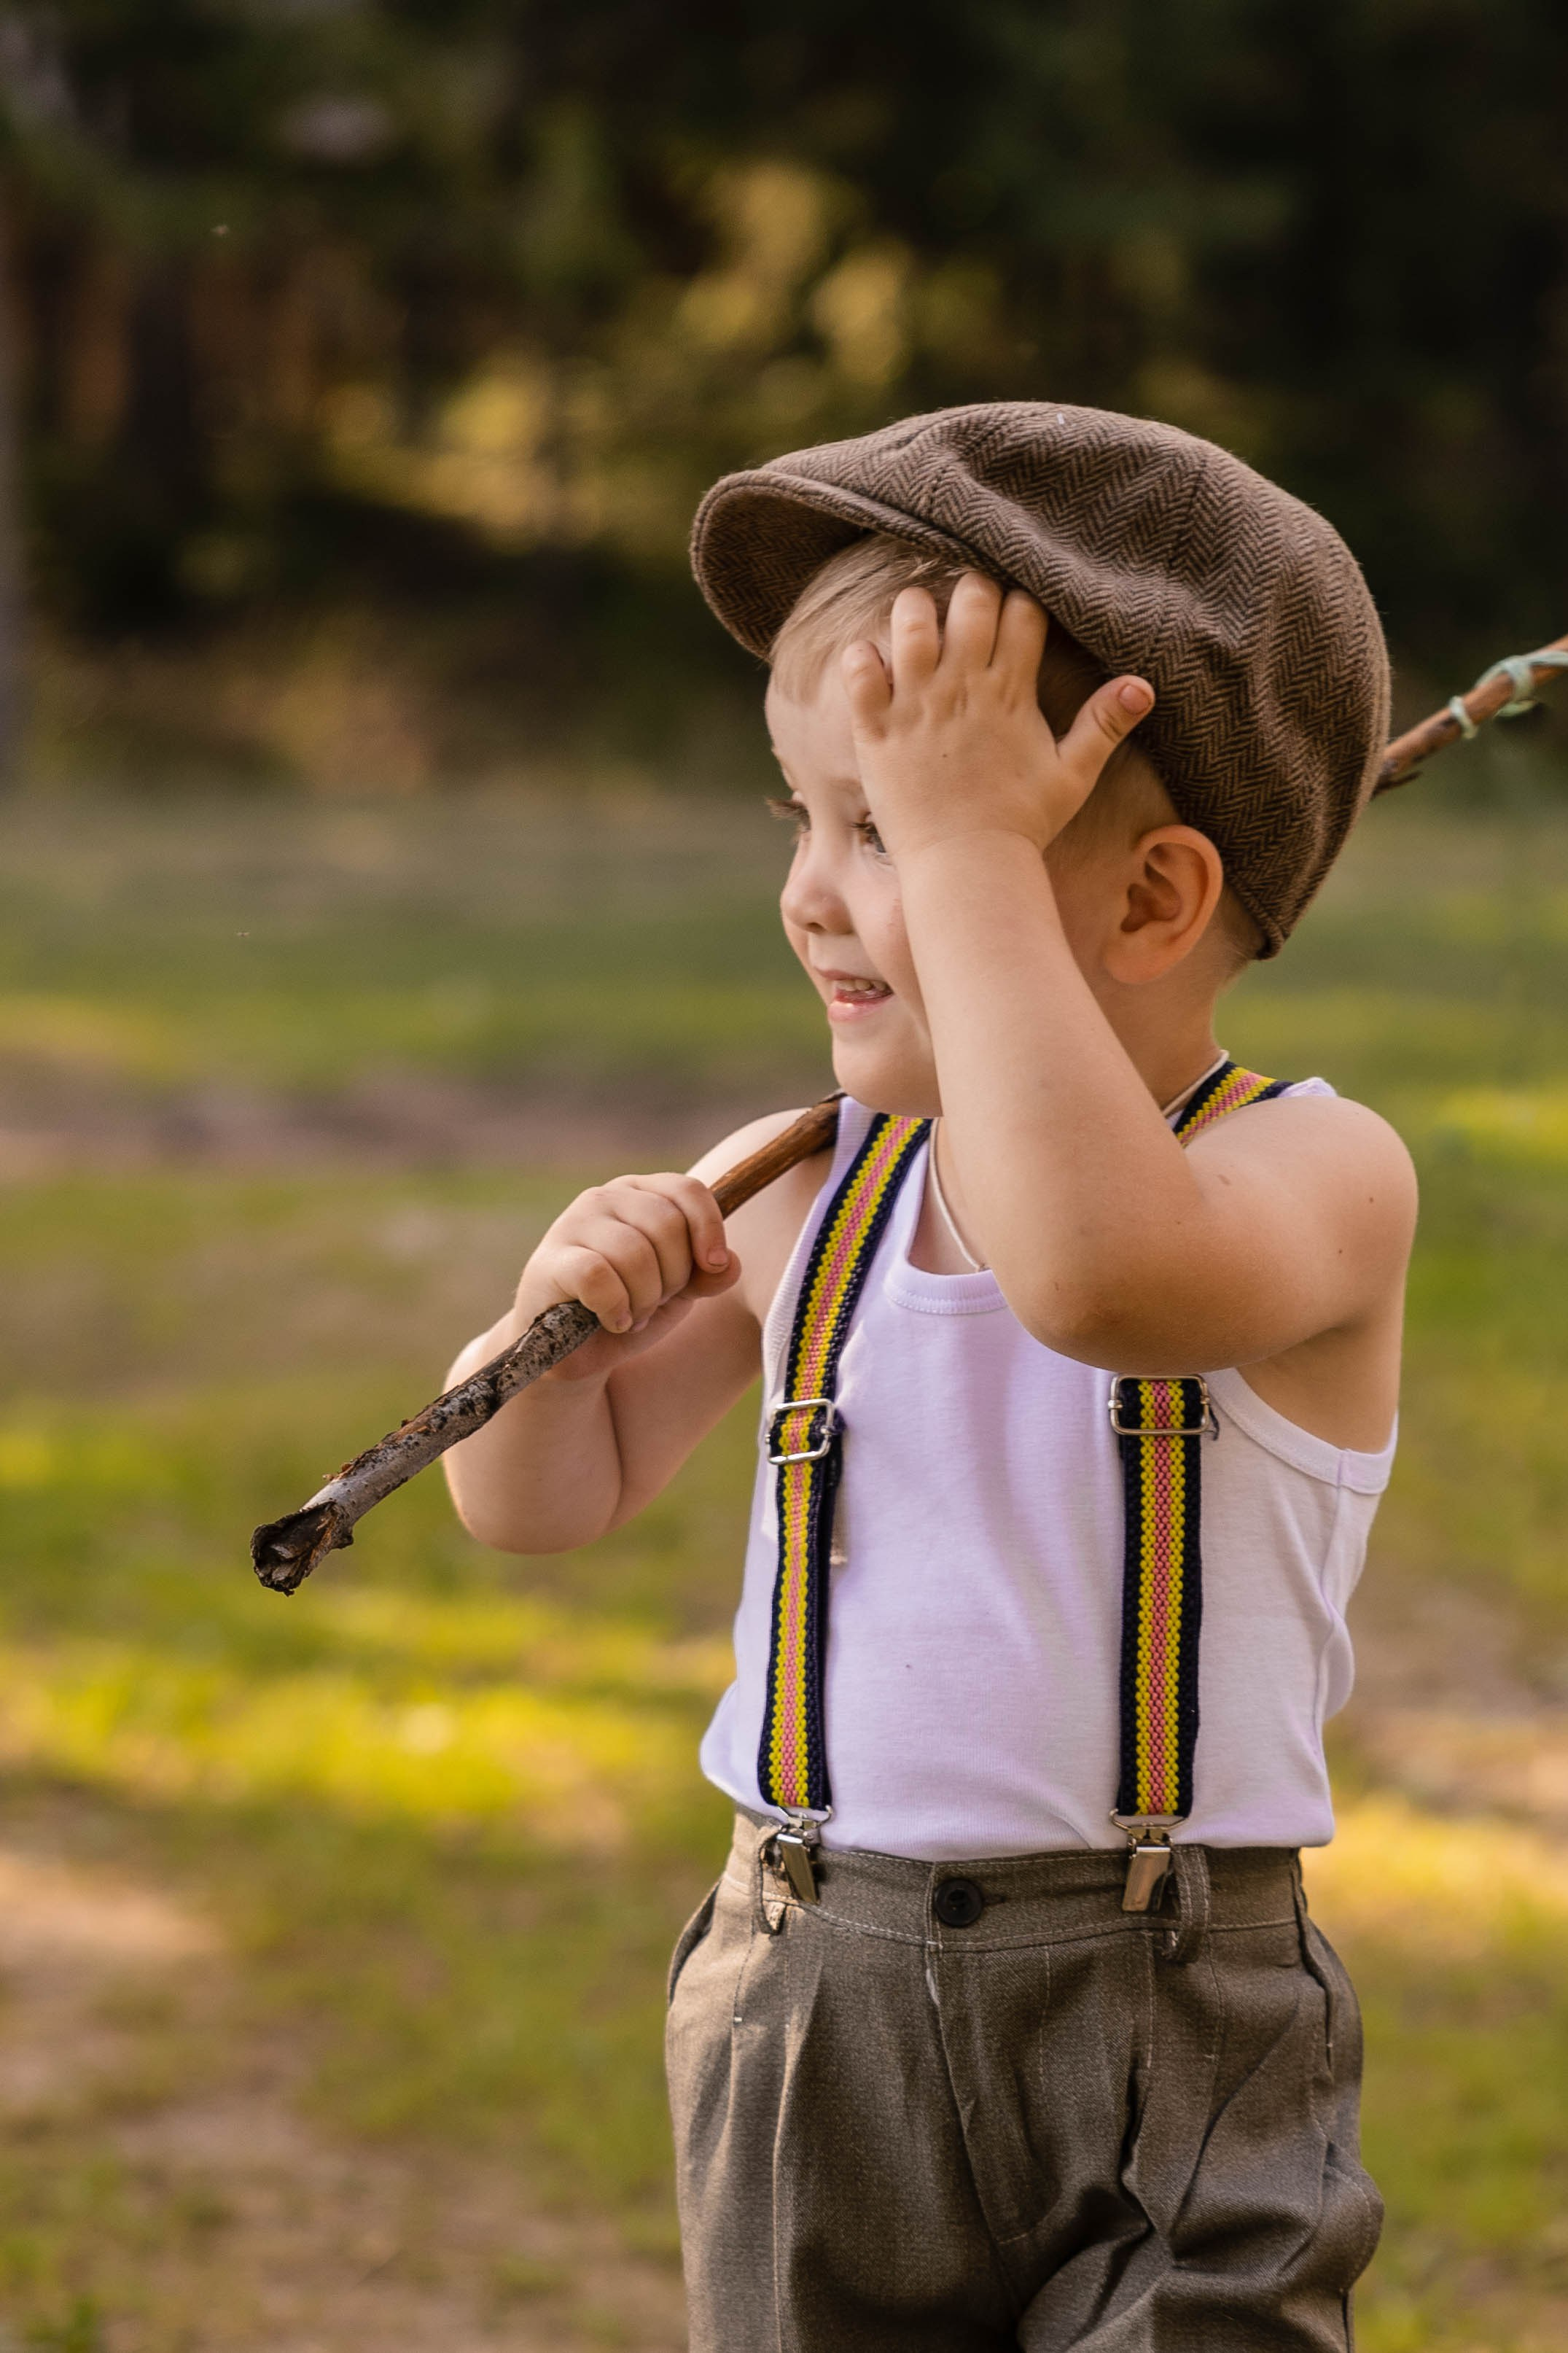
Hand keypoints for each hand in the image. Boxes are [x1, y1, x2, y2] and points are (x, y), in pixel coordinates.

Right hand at [512, 1173, 740, 1381]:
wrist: (573, 1351)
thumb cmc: (629, 1307)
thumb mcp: (679, 1291)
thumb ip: (708, 1275)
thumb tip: (729, 1264)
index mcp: (640, 1193)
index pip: (687, 1190)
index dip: (709, 1228)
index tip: (713, 1266)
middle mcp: (604, 1197)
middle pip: (666, 1225)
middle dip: (674, 1276)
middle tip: (657, 1301)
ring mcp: (572, 1225)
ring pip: (634, 1253)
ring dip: (646, 1298)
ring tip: (634, 1314)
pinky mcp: (549, 1262)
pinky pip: (599, 1276)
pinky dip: (616, 1307)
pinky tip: (614, 1321)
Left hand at [840, 572, 1154, 861]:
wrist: (965, 867)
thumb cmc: (1021, 823)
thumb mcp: (1072, 775)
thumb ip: (1104, 725)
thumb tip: (1143, 685)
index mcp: (1011, 692)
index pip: (1021, 611)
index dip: (1019, 605)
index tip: (1012, 621)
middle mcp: (962, 687)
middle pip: (970, 600)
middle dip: (970, 594)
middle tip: (966, 614)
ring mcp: (915, 704)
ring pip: (910, 619)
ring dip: (914, 612)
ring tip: (919, 628)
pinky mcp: (876, 727)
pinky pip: (859, 666)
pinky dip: (862, 655)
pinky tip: (873, 666)